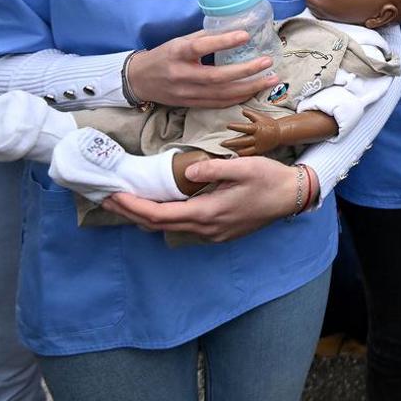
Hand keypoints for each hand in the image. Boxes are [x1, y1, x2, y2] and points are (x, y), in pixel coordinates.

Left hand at [100, 156, 303, 241]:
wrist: (293, 197)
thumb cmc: (270, 179)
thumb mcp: (243, 167)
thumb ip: (212, 169)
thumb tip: (186, 173)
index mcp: (208, 213)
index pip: (159, 215)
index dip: (133, 207)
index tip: (113, 196)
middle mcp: (206, 228)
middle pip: (158, 225)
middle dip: (130, 213)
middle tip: (107, 199)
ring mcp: (212, 233)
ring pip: (170, 228)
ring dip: (145, 216)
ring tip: (126, 201)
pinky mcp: (218, 232)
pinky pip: (183, 226)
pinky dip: (163, 217)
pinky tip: (158, 205)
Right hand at [125, 29, 275, 109]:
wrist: (139, 81)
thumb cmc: (163, 56)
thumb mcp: (178, 42)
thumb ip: (203, 38)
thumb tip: (232, 30)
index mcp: (177, 54)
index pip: (200, 47)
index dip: (223, 42)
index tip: (245, 35)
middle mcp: (181, 75)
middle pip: (217, 77)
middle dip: (245, 71)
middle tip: (267, 62)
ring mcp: (186, 93)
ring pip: (221, 94)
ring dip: (248, 88)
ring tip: (269, 80)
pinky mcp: (191, 104)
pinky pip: (218, 104)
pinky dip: (238, 98)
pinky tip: (253, 91)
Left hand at [222, 108, 284, 156]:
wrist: (279, 134)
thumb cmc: (268, 124)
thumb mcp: (261, 117)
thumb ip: (251, 114)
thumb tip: (242, 111)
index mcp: (257, 128)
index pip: (245, 128)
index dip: (236, 127)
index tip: (228, 125)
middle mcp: (257, 138)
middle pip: (242, 141)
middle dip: (231, 143)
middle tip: (221, 143)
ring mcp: (258, 146)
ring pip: (245, 150)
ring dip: (235, 151)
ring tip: (226, 151)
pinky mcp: (258, 152)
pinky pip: (249, 155)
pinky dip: (241, 156)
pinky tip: (234, 157)